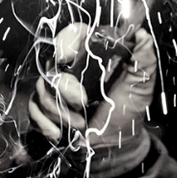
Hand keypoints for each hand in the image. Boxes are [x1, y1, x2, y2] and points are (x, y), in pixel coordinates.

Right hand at [27, 24, 156, 150]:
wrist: (115, 142)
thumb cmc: (128, 110)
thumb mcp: (141, 86)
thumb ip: (144, 60)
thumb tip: (143, 35)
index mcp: (93, 55)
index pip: (73, 34)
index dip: (65, 42)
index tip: (65, 60)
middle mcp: (72, 67)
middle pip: (53, 66)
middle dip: (65, 90)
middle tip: (83, 104)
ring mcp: (55, 87)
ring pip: (41, 89)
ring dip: (59, 111)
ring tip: (80, 124)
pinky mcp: (44, 106)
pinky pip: (32, 108)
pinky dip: (43, 123)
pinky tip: (58, 133)